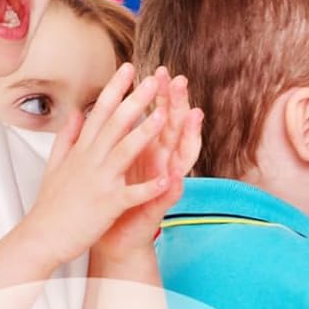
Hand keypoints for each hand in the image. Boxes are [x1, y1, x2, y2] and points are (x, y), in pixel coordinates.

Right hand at [24, 64, 175, 267]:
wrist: (41, 237)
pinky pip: (132, 194)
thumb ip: (68, 138)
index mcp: (82, 151)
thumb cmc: (51, 204)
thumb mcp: (55, 165)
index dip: (115, 88)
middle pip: (115, 124)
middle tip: (153, 79)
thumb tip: (76, 114)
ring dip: (145, 132)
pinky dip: (149, 187)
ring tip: (164, 115)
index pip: (100, 112)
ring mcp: (99, 181)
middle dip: (136, 100)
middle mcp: (91, 161)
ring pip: (124, 151)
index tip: (129, 67)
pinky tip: (167, 178)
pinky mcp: (107, 205)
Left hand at [92, 70, 203, 264]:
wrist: (115, 237)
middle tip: (181, 82)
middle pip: (173, 128)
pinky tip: (177, 177)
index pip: (157, 115)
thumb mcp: (113, 160)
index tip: (158, 70)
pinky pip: (167, 195)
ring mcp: (163, 184)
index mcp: (146, 151)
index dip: (159, 94)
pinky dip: (172, 187)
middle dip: (178, 104)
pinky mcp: (158, 207)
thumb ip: (117, 134)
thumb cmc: (114, 198)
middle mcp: (160, 163)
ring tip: (194, 117)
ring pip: (179, 156)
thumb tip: (116, 106)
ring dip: (188, 136)